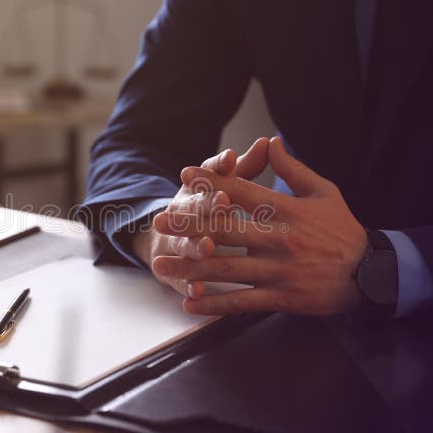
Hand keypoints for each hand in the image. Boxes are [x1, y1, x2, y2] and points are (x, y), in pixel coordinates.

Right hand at [131, 138, 269, 296]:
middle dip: (206, 209)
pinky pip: (180, 281)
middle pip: (192, 212)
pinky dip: (187, 285)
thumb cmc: (206, 207)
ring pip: (184, 245)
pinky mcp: (174, 273)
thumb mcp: (221, 185)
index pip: (203, 181)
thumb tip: (268, 141)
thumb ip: (245, 168)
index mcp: (194, 193)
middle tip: (222, 204)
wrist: (164, 236)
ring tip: (207, 247)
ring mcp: (175, 244)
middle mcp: (181, 217)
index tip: (230, 171)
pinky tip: (198, 291)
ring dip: (195, 246)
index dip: (215, 178)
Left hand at [152, 137, 367, 315]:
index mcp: (288, 210)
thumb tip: (270, 143)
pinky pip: (243, 302)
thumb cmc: (343, 230)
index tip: (186, 176)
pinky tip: (191, 302)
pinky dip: (216, 303)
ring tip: (162, 265)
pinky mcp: (282, 297)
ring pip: (228, 268)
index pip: (244, 192)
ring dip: (191, 267)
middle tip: (158, 222)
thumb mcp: (324, 192)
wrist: (370, 273)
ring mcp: (280, 270)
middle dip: (188, 225)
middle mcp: (280, 239)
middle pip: (226, 229)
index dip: (213, 182)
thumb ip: (293, 169)